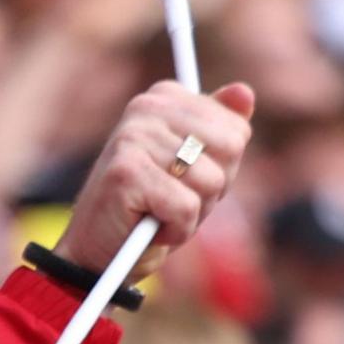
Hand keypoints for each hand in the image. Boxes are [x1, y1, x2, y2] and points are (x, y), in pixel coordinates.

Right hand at [56, 80, 256, 281]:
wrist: (100, 251)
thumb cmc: (151, 207)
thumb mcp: (195, 165)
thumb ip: (220, 127)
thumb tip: (244, 91)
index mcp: (164, 97)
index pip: (236, 129)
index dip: (220, 167)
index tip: (185, 178)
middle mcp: (146, 107)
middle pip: (230, 149)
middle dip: (212, 187)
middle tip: (173, 198)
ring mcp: (133, 137)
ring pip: (211, 180)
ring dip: (193, 212)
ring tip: (159, 213)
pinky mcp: (126, 174)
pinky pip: (186, 207)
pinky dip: (176, 230)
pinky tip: (149, 228)